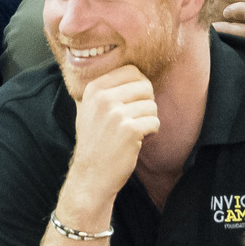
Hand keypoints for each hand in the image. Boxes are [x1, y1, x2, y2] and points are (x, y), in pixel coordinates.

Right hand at [66, 65, 158, 202]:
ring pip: (152, 105)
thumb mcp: (89, 109)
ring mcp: (116, 113)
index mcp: (94, 88)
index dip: (139, 86)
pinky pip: (155, 122)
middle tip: (136, 118)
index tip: (132, 103)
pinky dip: (151, 133)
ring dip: (148, 120)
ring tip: (134, 132)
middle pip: (145, 85)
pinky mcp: (129, 130)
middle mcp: (103, 98)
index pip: (131, 71)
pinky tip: (137, 141)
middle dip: (146, 102)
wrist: (91, 174)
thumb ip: (106, 89)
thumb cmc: (95, 141)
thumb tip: (135, 72)